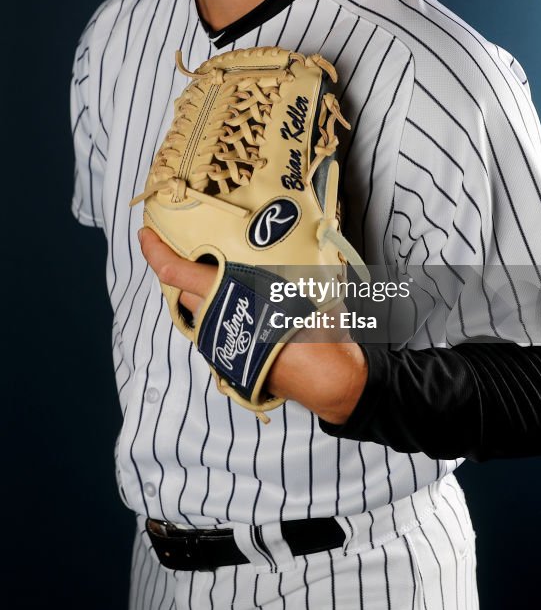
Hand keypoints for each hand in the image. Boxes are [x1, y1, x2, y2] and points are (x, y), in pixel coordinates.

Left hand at [138, 228, 367, 423]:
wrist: (325, 376)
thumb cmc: (313, 323)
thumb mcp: (300, 279)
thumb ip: (279, 259)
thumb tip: (281, 234)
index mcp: (225, 292)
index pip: (173, 271)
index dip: (154, 251)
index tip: (145, 234)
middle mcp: (213, 317)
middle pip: (182, 291)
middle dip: (185, 272)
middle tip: (201, 253)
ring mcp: (218, 341)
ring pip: (198, 311)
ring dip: (204, 295)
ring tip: (226, 278)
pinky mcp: (227, 359)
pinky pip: (214, 328)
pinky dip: (220, 313)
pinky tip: (244, 306)